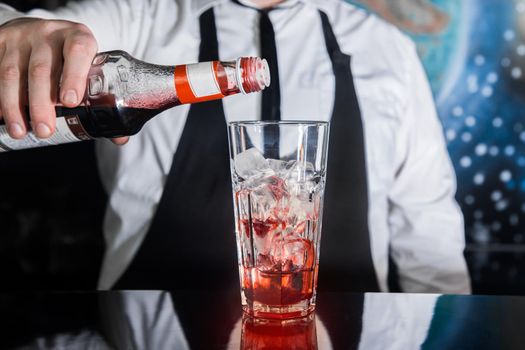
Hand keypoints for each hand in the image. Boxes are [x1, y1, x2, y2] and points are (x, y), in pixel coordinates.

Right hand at [0, 18, 127, 144]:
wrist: (41, 33)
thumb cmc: (71, 59)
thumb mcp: (88, 68)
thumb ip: (102, 100)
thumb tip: (119, 137)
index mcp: (78, 37)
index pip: (78, 51)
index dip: (74, 76)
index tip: (71, 102)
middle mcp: (49, 33)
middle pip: (42, 70)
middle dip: (41, 104)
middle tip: (45, 130)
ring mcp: (21, 38)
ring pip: (13, 73)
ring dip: (15, 106)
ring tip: (21, 130)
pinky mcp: (1, 42)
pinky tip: (2, 117)